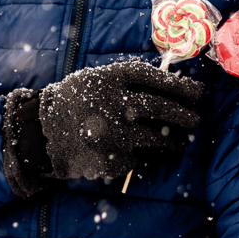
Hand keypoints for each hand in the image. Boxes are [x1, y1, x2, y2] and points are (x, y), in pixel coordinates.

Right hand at [39, 60, 202, 180]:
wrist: (41, 134)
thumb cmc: (77, 102)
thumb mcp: (97, 81)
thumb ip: (130, 84)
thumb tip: (175, 89)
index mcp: (111, 78)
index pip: (155, 79)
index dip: (179, 86)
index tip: (197, 92)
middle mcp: (114, 104)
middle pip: (162, 108)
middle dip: (185, 115)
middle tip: (195, 119)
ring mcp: (114, 133)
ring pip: (158, 138)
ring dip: (173, 141)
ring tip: (178, 141)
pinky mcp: (112, 159)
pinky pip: (138, 157)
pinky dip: (141, 155)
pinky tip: (136, 152)